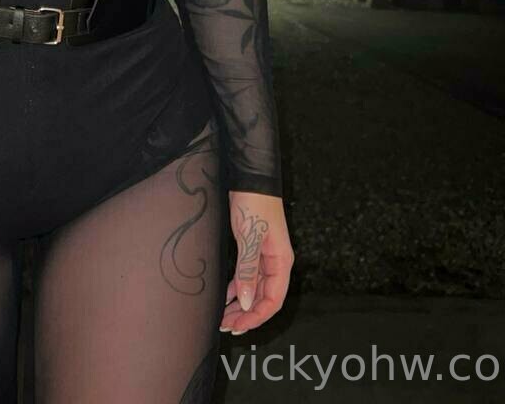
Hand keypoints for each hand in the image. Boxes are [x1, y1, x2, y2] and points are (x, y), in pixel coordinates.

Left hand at [220, 191, 293, 334]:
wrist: (250, 177)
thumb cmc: (254, 203)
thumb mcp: (250, 238)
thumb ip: (249, 271)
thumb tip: (246, 302)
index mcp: (281, 262)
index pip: (272, 300)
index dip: (256, 317)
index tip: (237, 326)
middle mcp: (275, 262)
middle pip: (263, 298)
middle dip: (246, 314)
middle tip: (225, 325)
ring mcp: (264, 255)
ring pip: (254, 288)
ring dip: (240, 303)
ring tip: (223, 315)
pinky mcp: (253, 248)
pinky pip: (247, 276)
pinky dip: (237, 287)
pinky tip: (225, 296)